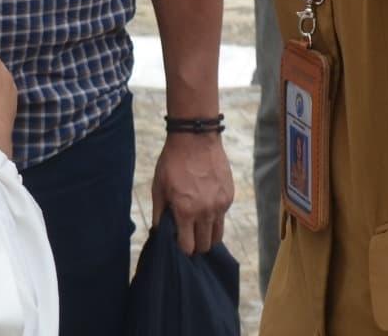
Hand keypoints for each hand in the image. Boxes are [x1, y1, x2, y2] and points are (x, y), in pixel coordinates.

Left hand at [151, 130, 233, 253]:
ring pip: (218, 235)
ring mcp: (220, 205)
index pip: (188, 247)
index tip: (178, 241)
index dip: (182, 248)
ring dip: (208, 235)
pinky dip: (214, 217)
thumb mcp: (158, 187)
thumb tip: (159, 232)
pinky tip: (205, 204)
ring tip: (199, 226)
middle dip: (196, 245)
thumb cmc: (172, 162)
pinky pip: (222, 217)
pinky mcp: (229, 196)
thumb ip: (159, 213)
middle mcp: (205, 212)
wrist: (195, 138)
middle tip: (189, 236)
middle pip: (205, 246)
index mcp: (186, 211)